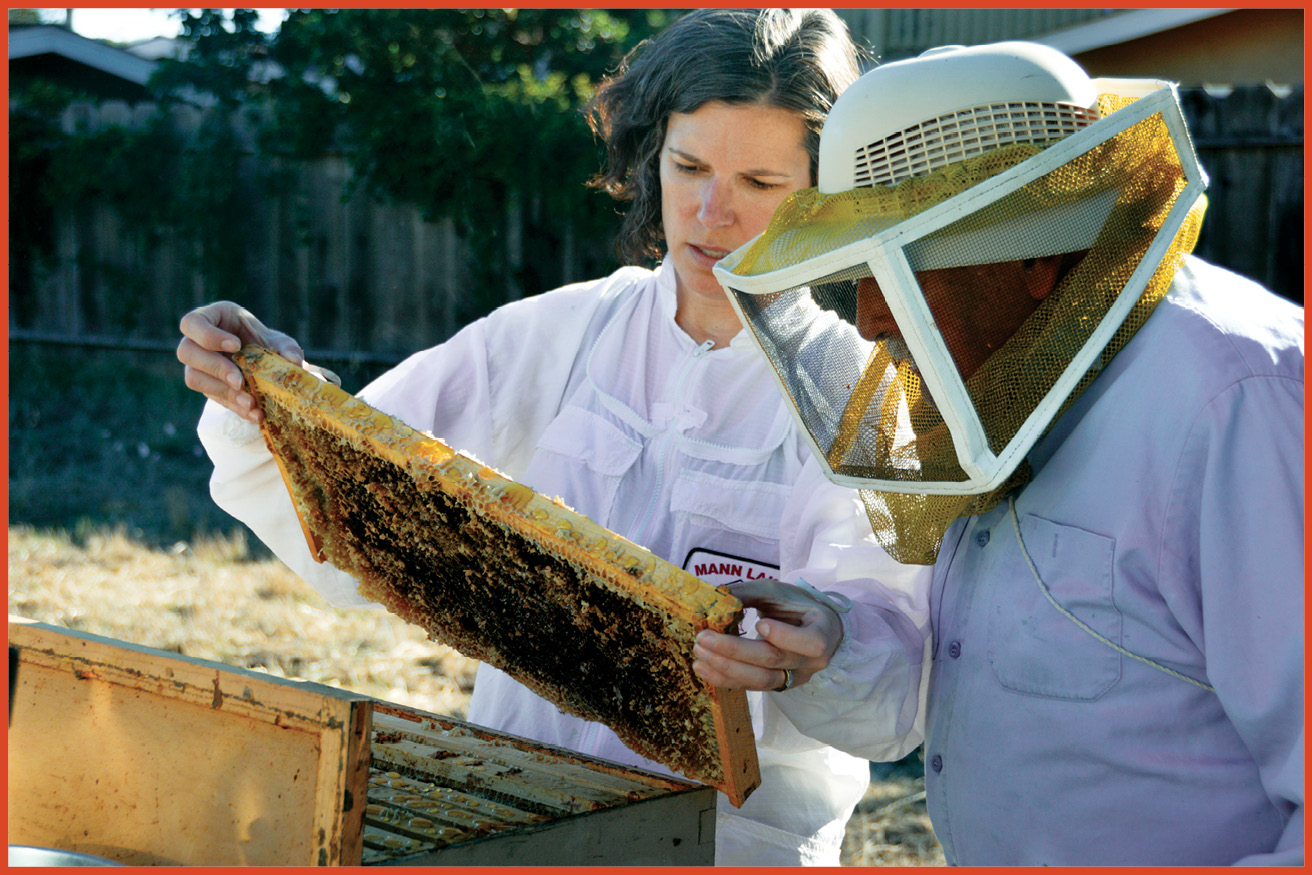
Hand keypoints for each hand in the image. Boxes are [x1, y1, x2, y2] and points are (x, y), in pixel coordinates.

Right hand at [177, 301, 305, 422]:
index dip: (208, 335)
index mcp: (210, 318)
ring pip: (193, 378)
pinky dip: (235, 407)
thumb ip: (286, 347)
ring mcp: (197, 366)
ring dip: (222, 391)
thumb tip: (295, 362)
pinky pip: (213, 398)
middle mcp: (196, 342)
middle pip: (186, 352)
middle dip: (215, 368)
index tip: (236, 345)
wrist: (264, 363)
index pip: (192, 323)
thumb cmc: (264, 341)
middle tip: (239, 381)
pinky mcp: (207, 387)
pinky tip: (254, 414)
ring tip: (249, 402)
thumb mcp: (277, 340)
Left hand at [692, 578, 843, 691]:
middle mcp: (812, 661)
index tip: (758, 624)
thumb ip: (747, 593)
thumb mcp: (776, 591)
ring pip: (761, 680)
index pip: (811, 642)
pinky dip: (726, 678)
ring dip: (726, 669)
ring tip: (699, 655)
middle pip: (774, 660)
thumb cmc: (795, 606)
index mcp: (823, 631)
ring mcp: (795, 677)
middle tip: (703, 638)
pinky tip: (704, 667)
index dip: (784, 636)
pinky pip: (751, 686)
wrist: (811, 629)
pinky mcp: (777, 685)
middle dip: (735, 650)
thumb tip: (713, 597)